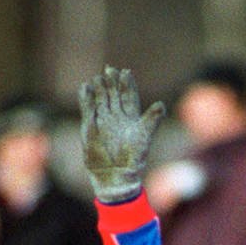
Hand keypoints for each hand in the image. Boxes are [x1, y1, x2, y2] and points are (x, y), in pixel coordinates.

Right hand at [77, 66, 164, 203]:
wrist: (115, 174)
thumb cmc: (133, 158)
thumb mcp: (144, 137)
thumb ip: (152, 119)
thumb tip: (161, 104)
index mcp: (132, 117)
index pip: (129, 96)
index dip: (127, 84)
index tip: (125, 72)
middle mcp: (117, 117)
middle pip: (114, 94)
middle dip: (111, 83)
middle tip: (109, 70)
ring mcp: (103, 121)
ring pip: (100, 100)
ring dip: (98, 89)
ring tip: (97, 78)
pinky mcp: (90, 127)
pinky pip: (87, 109)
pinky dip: (85, 98)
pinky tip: (85, 87)